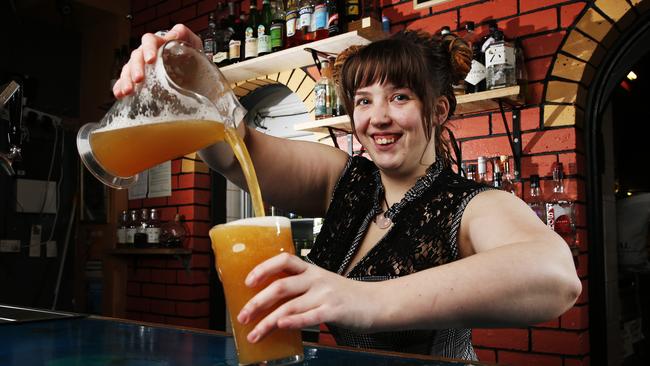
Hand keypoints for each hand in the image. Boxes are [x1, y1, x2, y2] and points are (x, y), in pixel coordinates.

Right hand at [113, 24, 202, 98]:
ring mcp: (142, 67)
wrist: (196, 75)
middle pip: (136, 57)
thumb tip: (177, 33)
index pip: (149, 41)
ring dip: (126, 79)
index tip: (150, 60)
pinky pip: (126, 82)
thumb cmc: (194, 58)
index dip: (148, 49)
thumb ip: (186, 36)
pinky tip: (120, 94)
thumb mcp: (193, 44)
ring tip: (128, 91)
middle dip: (136, 68)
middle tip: (139, 79)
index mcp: (159, 43)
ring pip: (128, 69)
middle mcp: (147, 53)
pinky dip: (120, 87)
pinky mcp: (139, 80)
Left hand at [236, 253, 378, 342]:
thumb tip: (271, 302)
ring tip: (255, 334)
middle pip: (280, 286)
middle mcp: (316, 279)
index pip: (284, 261)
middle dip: (257, 302)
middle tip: (242, 316)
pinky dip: (293, 322)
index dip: (263, 268)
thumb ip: (302, 287)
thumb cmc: (347, 297)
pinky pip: (310, 317)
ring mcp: (325, 295)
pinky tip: (281, 326)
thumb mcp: (323, 284)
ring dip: (268, 321)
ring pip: (290, 306)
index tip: (247, 282)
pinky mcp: (334, 311)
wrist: (377, 303)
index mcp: (312, 270)